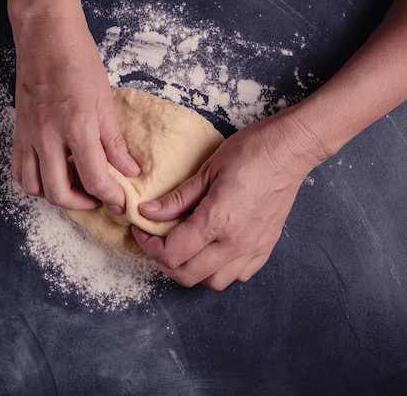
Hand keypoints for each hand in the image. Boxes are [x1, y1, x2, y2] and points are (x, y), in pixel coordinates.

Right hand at [10, 13, 139, 210]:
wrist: (45, 34)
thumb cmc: (77, 59)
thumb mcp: (104, 100)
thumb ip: (114, 141)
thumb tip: (128, 169)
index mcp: (76, 126)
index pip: (94, 178)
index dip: (110, 196)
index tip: (119, 200)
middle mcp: (47, 135)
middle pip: (58, 193)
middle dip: (82, 204)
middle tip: (98, 198)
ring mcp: (28, 134)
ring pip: (33, 186)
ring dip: (55, 195)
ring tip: (74, 187)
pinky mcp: (18, 131)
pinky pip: (19, 169)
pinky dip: (34, 181)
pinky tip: (51, 174)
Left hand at [132, 110, 317, 289]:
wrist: (291, 149)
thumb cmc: (250, 152)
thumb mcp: (207, 170)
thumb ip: (177, 198)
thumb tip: (148, 212)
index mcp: (216, 221)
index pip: (172, 253)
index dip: (149, 246)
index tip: (142, 231)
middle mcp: (235, 242)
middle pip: (187, 275)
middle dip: (164, 262)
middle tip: (157, 242)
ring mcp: (252, 248)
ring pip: (213, 282)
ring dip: (192, 270)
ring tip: (184, 248)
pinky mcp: (265, 248)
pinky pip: (238, 276)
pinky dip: (220, 271)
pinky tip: (212, 250)